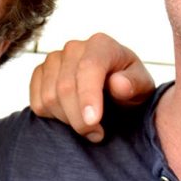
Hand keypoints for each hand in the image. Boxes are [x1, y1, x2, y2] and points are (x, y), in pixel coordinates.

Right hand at [27, 32, 155, 141]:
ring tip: (89, 128)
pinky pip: (37, 102)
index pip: (89, 68)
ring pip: (49, 97)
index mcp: (101, 45)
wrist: (115, 88)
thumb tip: (118, 84)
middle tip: (97, 135)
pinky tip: (71, 119)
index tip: (93, 122)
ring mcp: (54, 59)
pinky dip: (52, 118)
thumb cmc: (131, 87)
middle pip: (66, 87)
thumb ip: (134, 84)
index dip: (88, 97)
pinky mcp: (40, 74)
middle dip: (80, 119)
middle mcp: (74, 48)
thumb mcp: (143, 87)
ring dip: (67, 121)